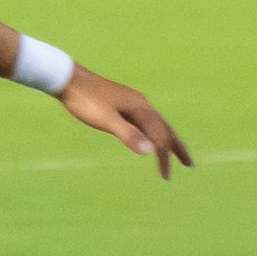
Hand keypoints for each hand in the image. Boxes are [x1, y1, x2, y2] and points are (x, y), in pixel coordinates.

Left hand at [64, 67, 195, 174]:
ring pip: (154, 123)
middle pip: (164, 127)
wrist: (67, 78)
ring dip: (164, 139)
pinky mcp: (121, 102)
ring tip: (169, 152)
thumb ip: (127, 134)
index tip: (166, 177)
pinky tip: (143, 135)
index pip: (159, 136)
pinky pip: (143, 120)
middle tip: (189, 164)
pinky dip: (150, 132)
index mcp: (140, 108)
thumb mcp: (105, 120)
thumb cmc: (84, 100)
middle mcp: (140, 103)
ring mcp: (131, 102)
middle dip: (176, 147)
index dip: (164, 157)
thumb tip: (150, 150)